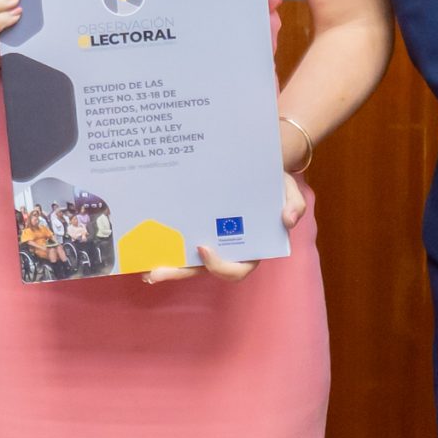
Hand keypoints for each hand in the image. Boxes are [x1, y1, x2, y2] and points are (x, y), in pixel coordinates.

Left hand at [146, 174, 302, 284]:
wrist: (255, 165)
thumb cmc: (273, 183)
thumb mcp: (289, 191)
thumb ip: (293, 204)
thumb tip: (287, 219)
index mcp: (250, 248)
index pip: (237, 268)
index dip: (219, 266)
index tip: (203, 247)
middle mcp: (226, 249)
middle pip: (202, 269)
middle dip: (179, 272)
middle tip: (156, 273)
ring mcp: (209, 239)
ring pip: (187, 261)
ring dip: (166, 266)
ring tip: (144, 268)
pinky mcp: (194, 226)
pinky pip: (179, 240)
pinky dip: (164, 244)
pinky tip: (145, 242)